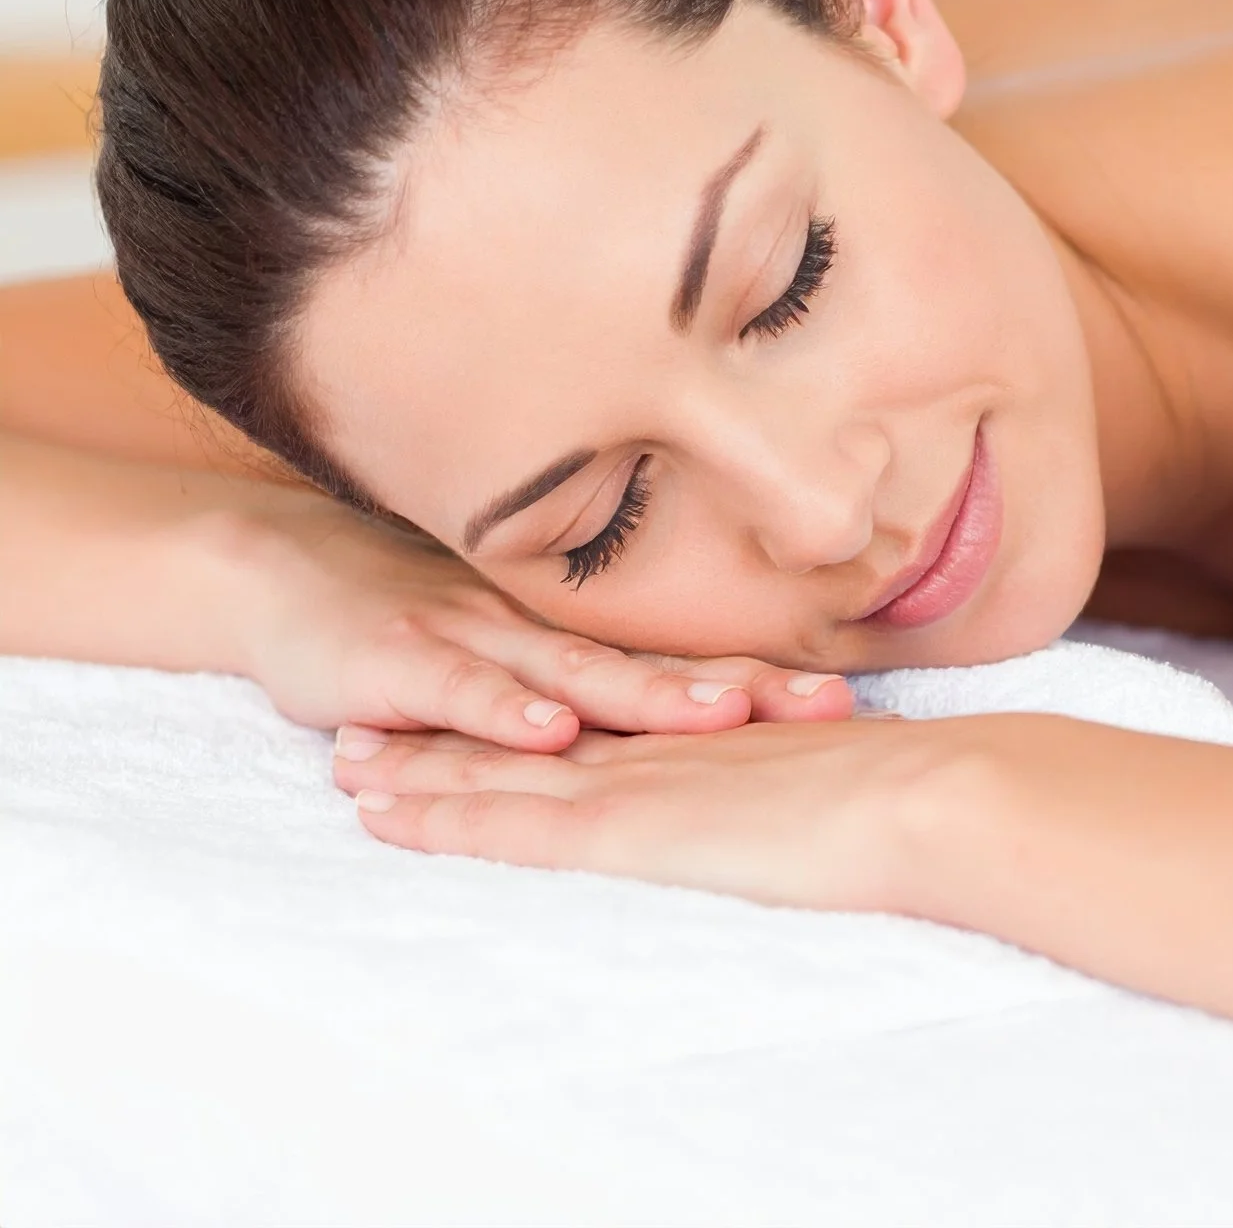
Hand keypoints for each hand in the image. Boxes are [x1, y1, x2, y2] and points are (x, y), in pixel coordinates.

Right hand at [200, 489, 855, 751]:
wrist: (291, 580)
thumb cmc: (422, 634)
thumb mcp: (520, 666)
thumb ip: (599, 695)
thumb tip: (710, 734)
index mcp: (581, 646)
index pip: (695, 668)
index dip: (774, 684)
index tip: (859, 701)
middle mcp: (545, 641)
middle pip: (662, 672)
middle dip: (748, 689)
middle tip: (831, 704)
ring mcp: (478, 645)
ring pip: (578, 676)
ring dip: (649, 697)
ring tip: (723, 713)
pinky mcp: (403, 665)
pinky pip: (461, 692)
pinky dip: (504, 711)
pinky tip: (548, 732)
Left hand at [330, 714, 987, 913]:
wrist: (931, 795)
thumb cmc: (921, 794)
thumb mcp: (858, 775)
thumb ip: (821, 775)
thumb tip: (841, 785)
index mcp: (718, 737)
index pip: (610, 721)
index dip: (540, 711)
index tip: (486, 703)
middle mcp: (666, 745)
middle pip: (540, 732)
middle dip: (458, 729)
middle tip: (379, 721)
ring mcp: (644, 779)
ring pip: (505, 770)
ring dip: (424, 769)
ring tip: (348, 765)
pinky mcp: (631, 825)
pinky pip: (513, 821)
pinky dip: (446, 815)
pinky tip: (386, 817)